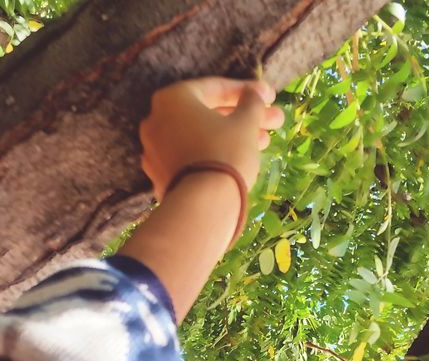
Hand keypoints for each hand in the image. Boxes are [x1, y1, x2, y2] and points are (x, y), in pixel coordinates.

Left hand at [139, 77, 285, 200]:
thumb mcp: (244, 123)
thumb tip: (254, 93)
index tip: (270, 96)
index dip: (247, 91)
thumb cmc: (225, 153)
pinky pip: (191, 154)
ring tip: (266, 141)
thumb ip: (251, 102)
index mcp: (173, 99)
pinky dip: (214, 152)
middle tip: (274, 121)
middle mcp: (156, 120)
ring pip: (201, 135)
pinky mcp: (160, 175)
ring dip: (234, 135)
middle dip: (244, 116)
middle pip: (208, 113)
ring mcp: (154, 149)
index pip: (215, 87)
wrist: (203, 205)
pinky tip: (242, 157)